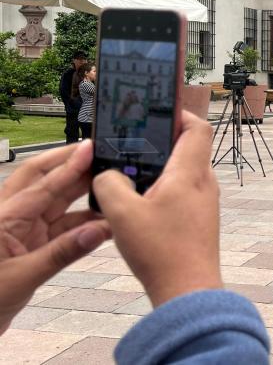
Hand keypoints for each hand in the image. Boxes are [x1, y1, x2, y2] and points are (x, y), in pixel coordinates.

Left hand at [0, 141, 110, 333]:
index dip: (68, 166)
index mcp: (3, 219)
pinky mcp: (33, 246)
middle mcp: (13, 218)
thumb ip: (62, 253)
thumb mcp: (21, 278)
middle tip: (100, 155)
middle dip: (71, 166)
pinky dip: (84, 224)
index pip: (42, 186)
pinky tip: (105, 223)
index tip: (89, 148)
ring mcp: (23, 231)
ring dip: (82, 196)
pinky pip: (63, 228)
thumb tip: (99, 231)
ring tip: (109, 187)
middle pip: (44, 181)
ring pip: (57, 203)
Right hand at [94, 111, 222, 306]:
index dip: (180, 113)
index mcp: (191, 172)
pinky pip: (184, 192)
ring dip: (160, 168)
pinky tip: (141, 204)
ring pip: (184, 172)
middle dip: (162, 141)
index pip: (197, 127)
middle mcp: (205, 183)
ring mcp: (206, 202)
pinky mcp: (201, 220)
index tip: (157, 110)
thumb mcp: (121, 213)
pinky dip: (165, 189)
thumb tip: (108, 175)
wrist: (188, 291)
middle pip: (189, 147)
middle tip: (134, 142)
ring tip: (132, 174)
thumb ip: (109, 184)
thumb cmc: (161, 251)